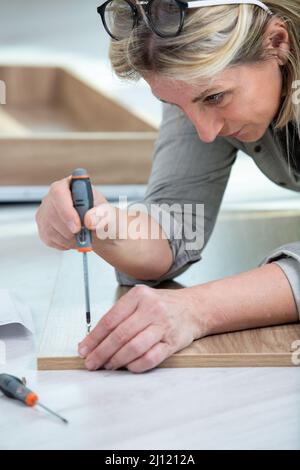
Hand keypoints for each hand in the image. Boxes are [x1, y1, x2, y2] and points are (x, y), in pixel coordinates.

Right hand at [36, 177, 105, 250]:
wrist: (101, 232)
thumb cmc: (105, 219)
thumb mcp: (111, 216)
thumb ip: (102, 216)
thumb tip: (89, 220)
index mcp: (73, 185)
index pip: (59, 192)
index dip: (66, 210)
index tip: (77, 226)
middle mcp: (56, 196)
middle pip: (51, 212)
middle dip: (69, 229)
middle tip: (84, 235)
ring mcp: (47, 211)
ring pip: (49, 228)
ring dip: (68, 238)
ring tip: (82, 237)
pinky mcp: (44, 226)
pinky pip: (49, 238)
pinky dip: (64, 244)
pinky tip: (74, 240)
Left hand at [78, 285, 205, 372]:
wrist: (193, 308)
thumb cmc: (162, 305)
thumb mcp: (140, 301)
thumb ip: (119, 316)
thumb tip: (93, 340)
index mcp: (138, 296)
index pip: (110, 320)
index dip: (94, 338)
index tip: (84, 349)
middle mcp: (151, 309)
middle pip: (120, 335)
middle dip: (101, 352)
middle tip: (91, 363)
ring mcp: (163, 325)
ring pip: (134, 347)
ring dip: (116, 360)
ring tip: (107, 365)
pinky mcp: (173, 342)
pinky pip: (151, 357)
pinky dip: (136, 365)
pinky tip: (128, 367)